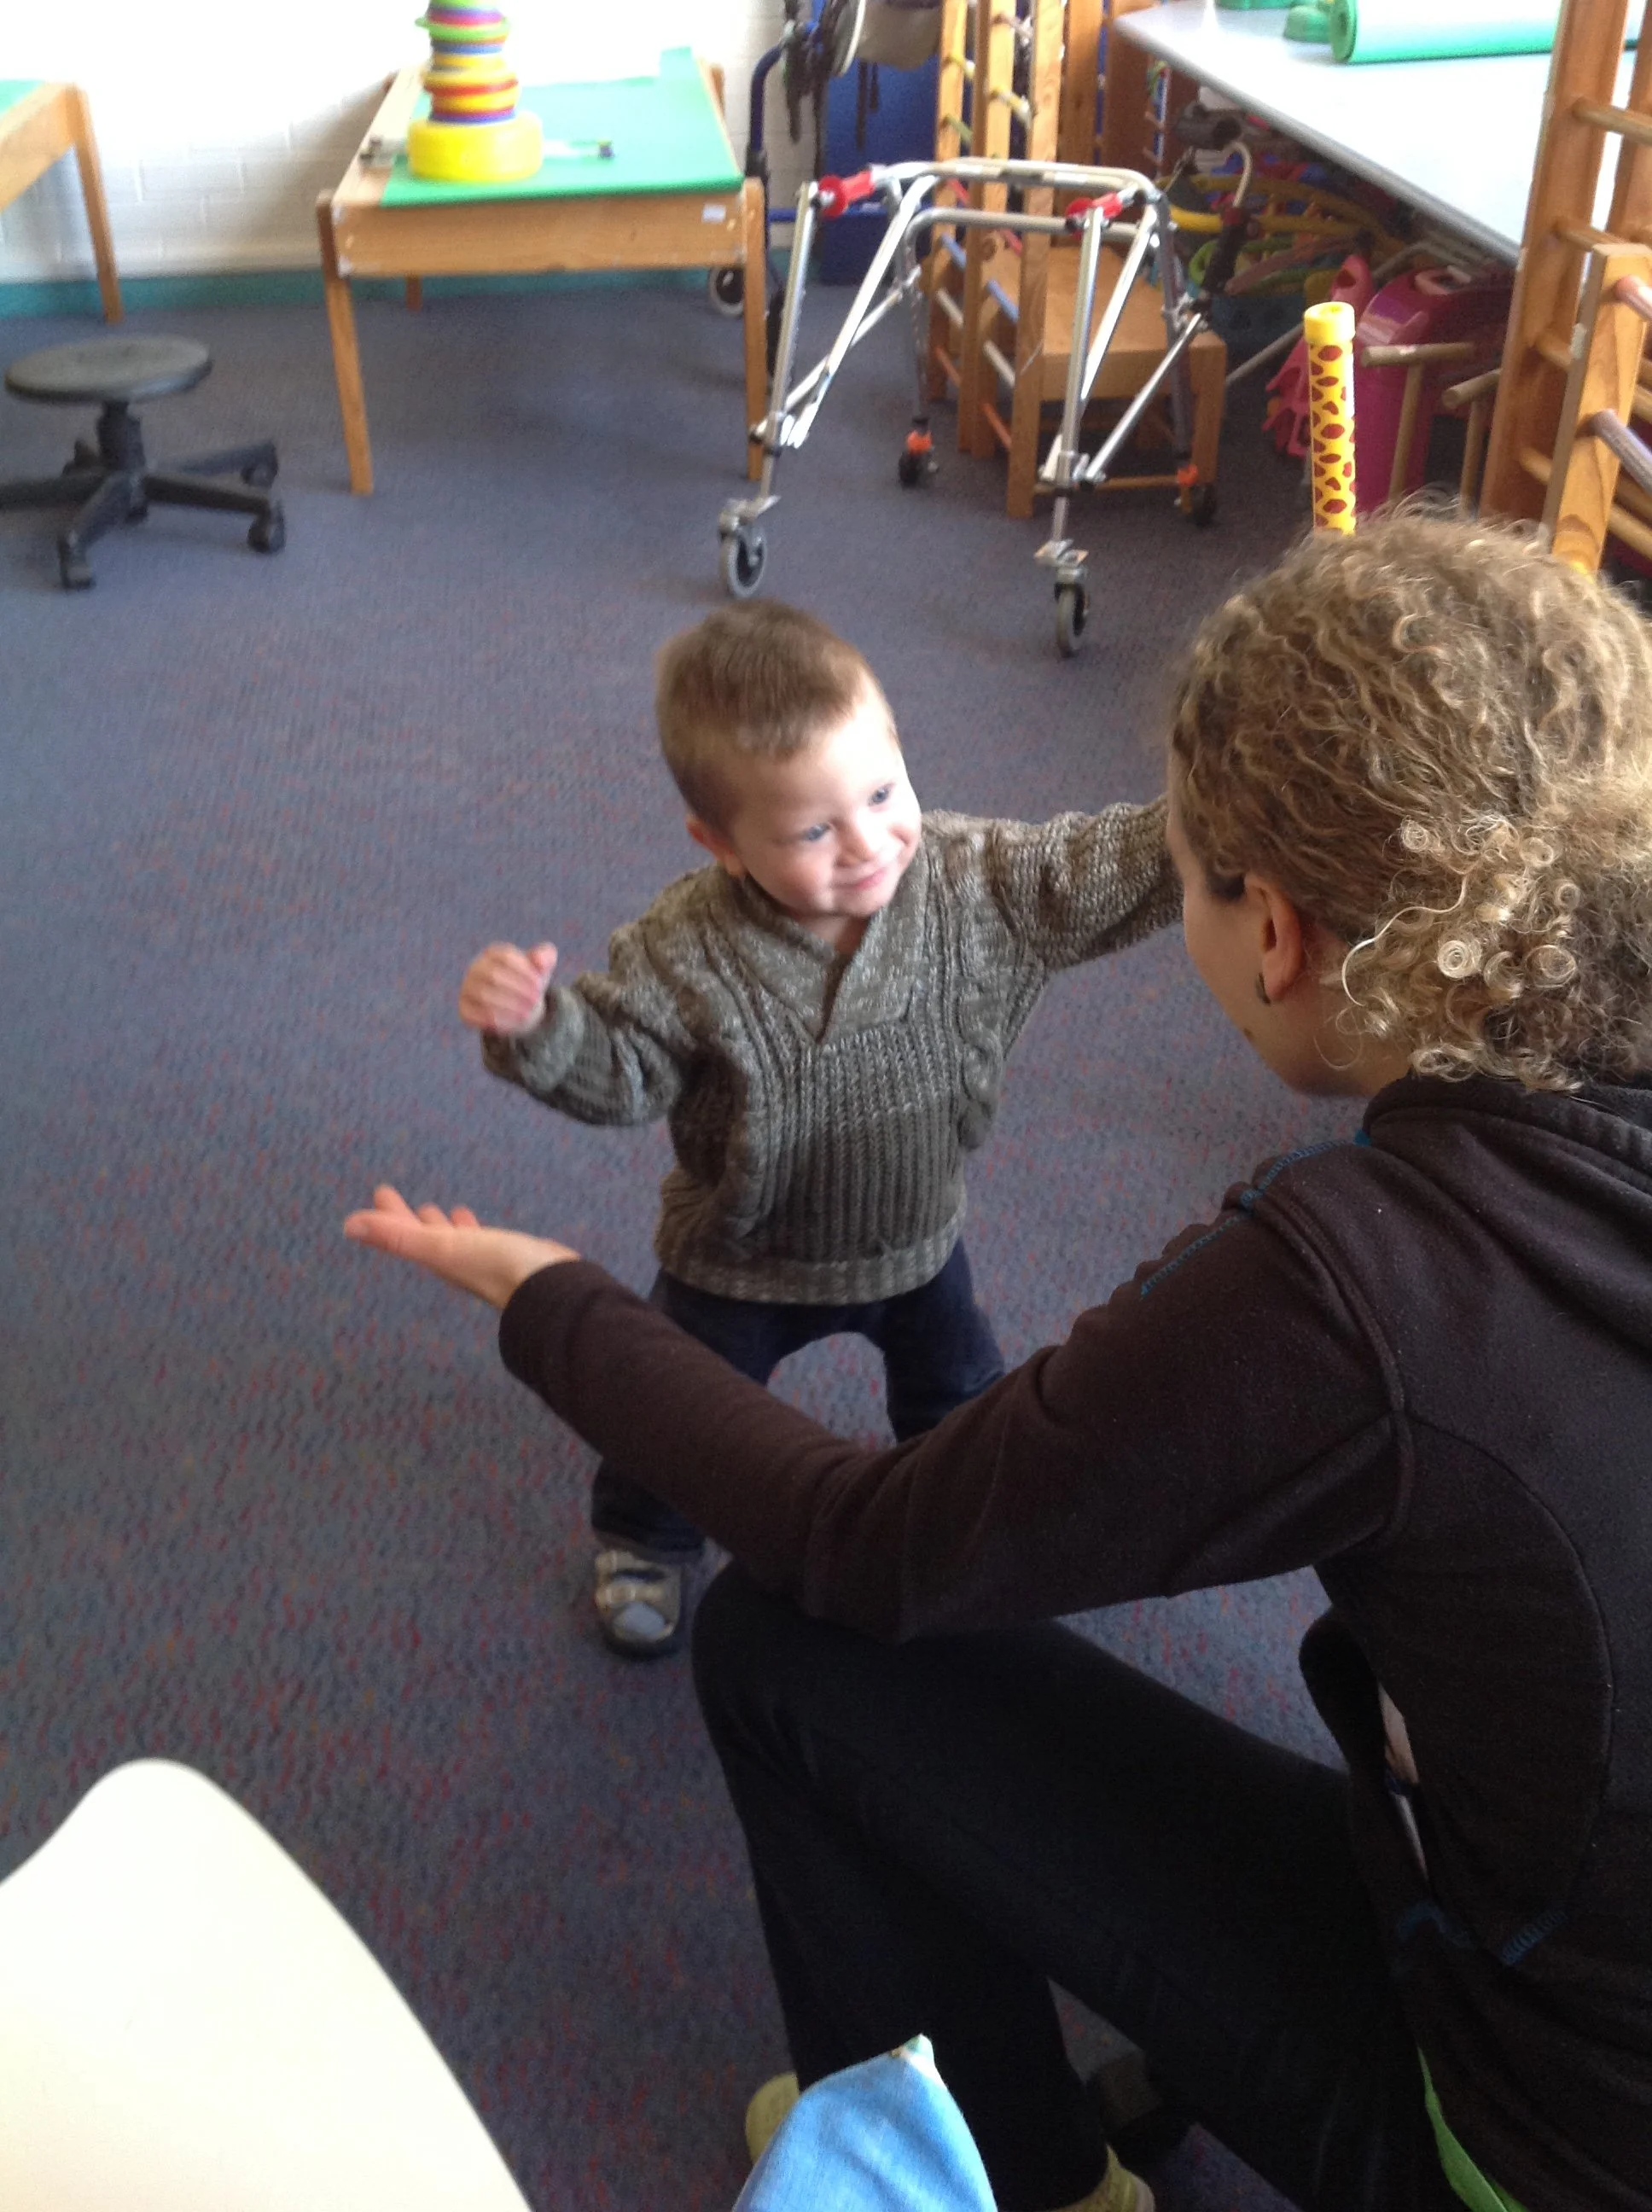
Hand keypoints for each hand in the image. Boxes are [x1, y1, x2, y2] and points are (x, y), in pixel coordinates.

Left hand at [343, 1185, 578, 1308]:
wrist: (554, 1291)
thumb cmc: (500, 1267)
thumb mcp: (446, 1248)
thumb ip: (400, 1237)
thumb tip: (348, 1225)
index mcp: (440, 1261)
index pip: (406, 1234)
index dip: (390, 1216)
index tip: (379, 1191)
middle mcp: (458, 1263)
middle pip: (425, 1238)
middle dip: (409, 1219)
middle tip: (392, 1197)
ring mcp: (485, 1263)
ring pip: (454, 1241)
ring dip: (441, 1226)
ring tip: (435, 1210)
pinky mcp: (510, 1258)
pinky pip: (482, 1242)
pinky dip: (474, 1231)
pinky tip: (480, 1227)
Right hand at [459, 942, 556, 1034]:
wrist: (517, 1009)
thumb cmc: (528, 983)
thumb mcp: (541, 969)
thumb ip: (545, 957)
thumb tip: (539, 960)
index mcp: (493, 954)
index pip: (506, 957)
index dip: (525, 972)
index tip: (540, 986)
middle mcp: (475, 969)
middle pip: (493, 976)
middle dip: (518, 990)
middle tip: (535, 1002)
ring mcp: (467, 989)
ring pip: (483, 996)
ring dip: (509, 1006)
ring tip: (527, 1014)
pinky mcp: (464, 1010)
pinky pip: (475, 1015)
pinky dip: (495, 1020)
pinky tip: (514, 1024)